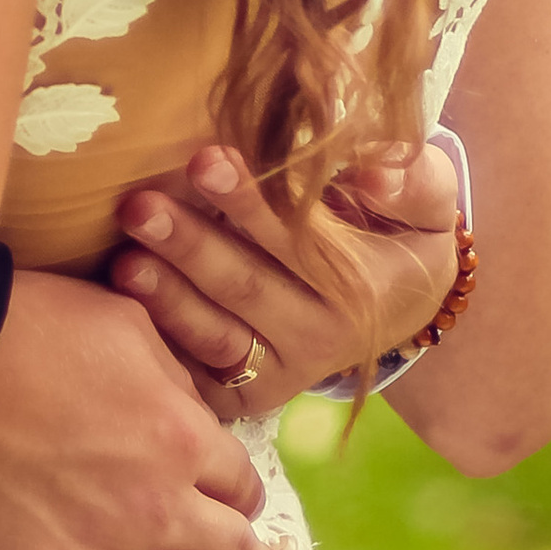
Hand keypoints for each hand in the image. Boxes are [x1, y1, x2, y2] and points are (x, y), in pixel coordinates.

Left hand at [108, 142, 459, 419]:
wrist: (405, 303)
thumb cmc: (402, 229)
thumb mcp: (428, 200)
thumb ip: (412, 179)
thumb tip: (375, 169)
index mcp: (364, 286)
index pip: (299, 241)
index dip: (249, 202)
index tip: (204, 158)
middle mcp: (323, 336)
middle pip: (246, 287)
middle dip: (189, 246)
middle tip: (138, 206)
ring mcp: (284, 369)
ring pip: (217, 336)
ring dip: (166, 299)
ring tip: (122, 261)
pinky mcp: (251, 391)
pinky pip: (201, 376)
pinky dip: (163, 347)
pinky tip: (123, 312)